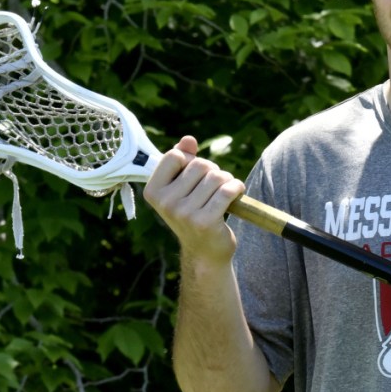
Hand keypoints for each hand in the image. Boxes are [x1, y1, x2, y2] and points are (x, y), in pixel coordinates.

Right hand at [143, 135, 245, 263]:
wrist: (205, 252)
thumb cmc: (194, 213)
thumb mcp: (183, 187)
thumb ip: (184, 161)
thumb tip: (188, 140)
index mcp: (153, 191)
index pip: (175, 155)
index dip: (191, 161)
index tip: (195, 176)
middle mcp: (165, 203)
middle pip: (200, 165)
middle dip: (213, 171)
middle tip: (214, 188)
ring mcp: (184, 213)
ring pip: (217, 176)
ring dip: (227, 181)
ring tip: (225, 193)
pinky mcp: (204, 221)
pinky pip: (227, 190)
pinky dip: (237, 188)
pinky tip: (237, 195)